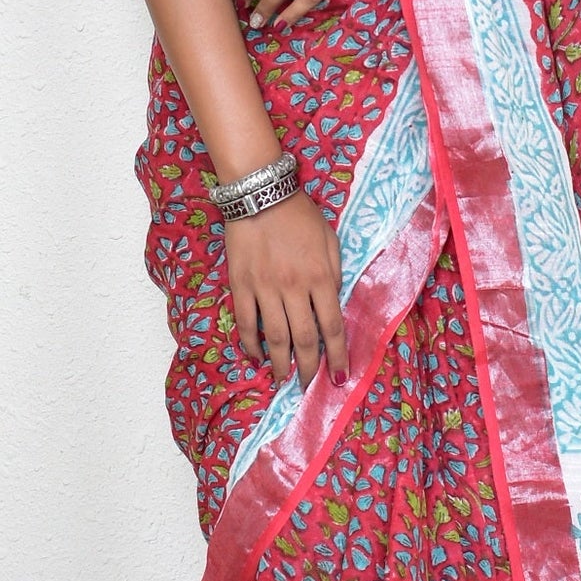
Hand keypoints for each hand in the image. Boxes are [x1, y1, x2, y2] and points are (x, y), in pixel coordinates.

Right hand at [225, 189, 347, 385]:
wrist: (260, 194)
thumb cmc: (299, 215)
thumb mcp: (330, 240)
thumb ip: (335, 273)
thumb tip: (334, 303)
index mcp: (320, 277)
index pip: (332, 327)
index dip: (337, 357)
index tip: (339, 377)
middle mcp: (294, 288)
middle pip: (304, 339)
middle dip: (309, 369)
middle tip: (308, 386)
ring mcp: (265, 288)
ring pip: (275, 337)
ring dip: (281, 364)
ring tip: (284, 380)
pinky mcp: (240, 285)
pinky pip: (247, 322)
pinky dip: (251, 344)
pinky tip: (257, 356)